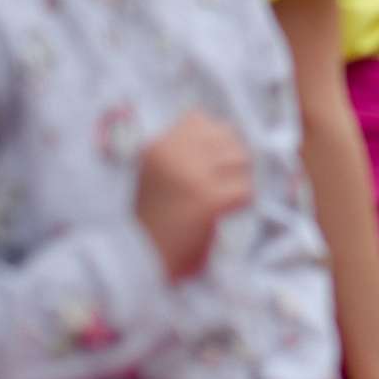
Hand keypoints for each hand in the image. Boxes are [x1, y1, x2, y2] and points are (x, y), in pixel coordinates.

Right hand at [133, 114, 252, 280]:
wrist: (134, 261)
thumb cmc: (144, 221)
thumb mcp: (149, 172)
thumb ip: (173, 145)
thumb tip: (202, 116)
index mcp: (156, 143)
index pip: (201, 120)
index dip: (213, 142)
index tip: (211, 164)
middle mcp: (174, 151)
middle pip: (227, 136)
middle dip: (230, 158)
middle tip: (223, 184)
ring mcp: (193, 173)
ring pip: (240, 160)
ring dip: (238, 179)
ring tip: (223, 201)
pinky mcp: (209, 198)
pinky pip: (244, 189)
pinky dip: (241, 203)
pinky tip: (224, 216)